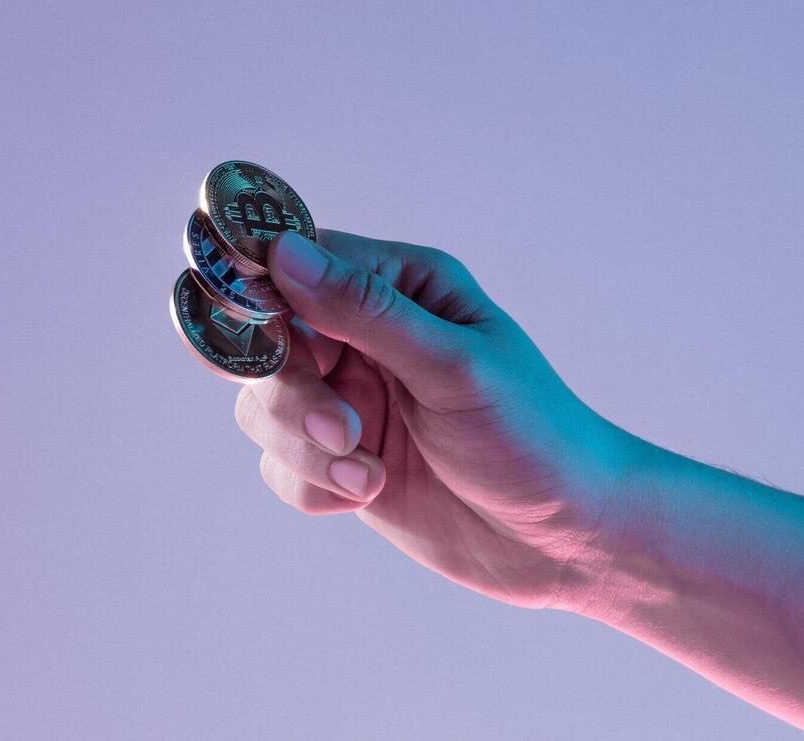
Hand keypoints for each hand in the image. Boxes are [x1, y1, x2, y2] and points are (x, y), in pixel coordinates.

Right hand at [234, 229, 642, 608]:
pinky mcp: (340, 459)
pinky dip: (314, 486)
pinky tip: (370, 493)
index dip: (258, 288)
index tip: (241, 324)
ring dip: (306, 449)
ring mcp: (349, 399)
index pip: (299, 260)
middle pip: (267, 340)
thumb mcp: (454, 365)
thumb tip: (282, 252)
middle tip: (345, 431)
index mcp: (401, 287)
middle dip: (292, 395)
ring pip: (263, 408)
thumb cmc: (532, 435)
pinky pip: (281, 465)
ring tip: (369, 474)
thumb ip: (365, 311)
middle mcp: (365, 336)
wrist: (563, 537)